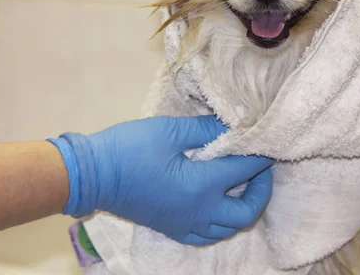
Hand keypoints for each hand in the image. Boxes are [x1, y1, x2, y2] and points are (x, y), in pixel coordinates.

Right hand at [49, 116, 274, 245]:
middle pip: (246, 212)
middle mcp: (199, 212)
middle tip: (258, 167)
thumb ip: (205, 129)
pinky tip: (215, 203)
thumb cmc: (129, 149)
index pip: (245, 171)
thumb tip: (232, 125)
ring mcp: (185, 224)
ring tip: (239, 184)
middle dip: (261, 190)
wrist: (91, 175)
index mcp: (201, 186)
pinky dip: (219, 222)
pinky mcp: (172, 228)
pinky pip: (207, 234)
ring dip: (242, 207)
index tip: (268, 142)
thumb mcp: (168, 131)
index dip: (261, 156)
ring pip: (228, 228)